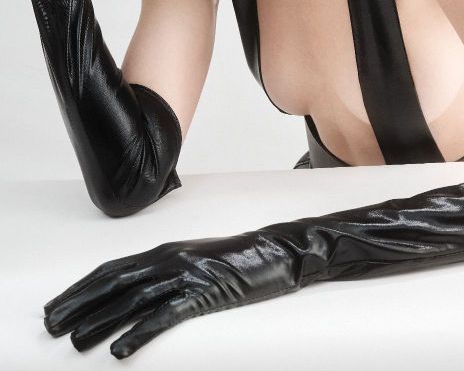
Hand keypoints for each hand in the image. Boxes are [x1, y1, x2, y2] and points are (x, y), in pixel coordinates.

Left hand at [43, 231, 300, 358]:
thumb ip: (166, 271)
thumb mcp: (193, 261)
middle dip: (80, 303)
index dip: (82, 287)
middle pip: (115, 282)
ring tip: (76, 341)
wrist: (275, 251)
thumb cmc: (236, 260)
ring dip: (101, 320)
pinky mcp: (204, 293)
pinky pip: (166, 315)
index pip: (112, 268)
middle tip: (52, 324)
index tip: (57, 305)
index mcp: (164, 250)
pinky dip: (140, 332)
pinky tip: (120, 350)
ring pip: (133, 299)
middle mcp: (168, 259)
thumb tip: (136, 293)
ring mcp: (186, 275)